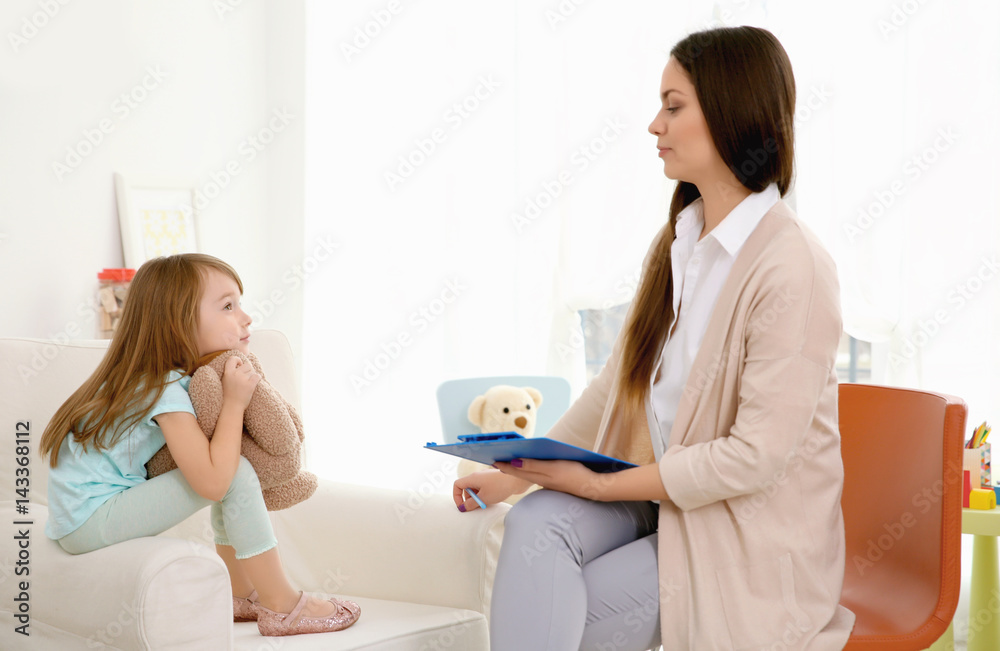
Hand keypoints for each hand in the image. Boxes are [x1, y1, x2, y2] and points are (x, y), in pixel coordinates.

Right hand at [221, 355, 259, 409]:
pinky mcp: (250, 384)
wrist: (231, 407)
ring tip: (247, 384)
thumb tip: (240, 364)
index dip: (238, 360)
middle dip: (248, 371)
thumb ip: (231, 372)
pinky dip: (257, 379)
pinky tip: (253, 384)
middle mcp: (235, 374)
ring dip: (252, 377)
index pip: (232, 358)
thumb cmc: (228, 395)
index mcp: (227, 373)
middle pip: (247, 365)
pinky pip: (257, 376)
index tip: (240, 365)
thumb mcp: (225, 381)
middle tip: (245, 379)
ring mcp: (243, 379)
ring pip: (252, 371)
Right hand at [453, 469, 531, 511]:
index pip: (457, 485)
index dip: (457, 496)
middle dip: (469, 499)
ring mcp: (486, 478)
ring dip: (478, 498)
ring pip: (476, 489)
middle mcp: (478, 476)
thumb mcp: (483, 498)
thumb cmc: (500, 486)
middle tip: (477, 507)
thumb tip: (463, 507)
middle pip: (467, 488)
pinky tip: (493, 500)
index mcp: (472, 478)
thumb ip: (471, 504)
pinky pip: (485, 489)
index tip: (463, 506)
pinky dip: (485, 496)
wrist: (518, 479)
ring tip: (486, 504)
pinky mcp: (494, 481)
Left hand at [494, 458, 608, 500]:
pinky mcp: (555, 482)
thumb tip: (514, 462)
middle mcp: (542, 481)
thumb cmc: (575, 475)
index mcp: (540, 477)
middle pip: (521, 472)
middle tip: (495, 460)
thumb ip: (533, 465)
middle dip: (508, 466)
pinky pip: (538, 474)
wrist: (594, 488)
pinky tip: (528, 465)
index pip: (517, 470)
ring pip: (529, 474)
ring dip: (518, 468)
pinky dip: (530, 470)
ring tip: (507, 461)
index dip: (504, 465)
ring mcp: (548, 482)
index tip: (492, 460)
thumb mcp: (553, 468)